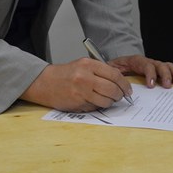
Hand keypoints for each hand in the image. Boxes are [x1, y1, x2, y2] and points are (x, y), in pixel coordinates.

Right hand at [20, 58, 134, 111]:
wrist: (44, 82)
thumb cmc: (65, 73)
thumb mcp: (83, 65)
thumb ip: (100, 71)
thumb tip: (119, 82)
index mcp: (88, 65)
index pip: (114, 75)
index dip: (124, 84)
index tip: (128, 89)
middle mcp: (85, 77)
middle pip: (112, 89)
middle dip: (120, 95)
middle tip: (121, 96)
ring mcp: (81, 91)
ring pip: (106, 101)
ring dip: (110, 102)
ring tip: (107, 99)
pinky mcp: (77, 103)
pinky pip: (95, 107)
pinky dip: (98, 106)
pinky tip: (94, 101)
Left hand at [108, 55, 172, 88]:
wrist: (118, 63)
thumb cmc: (116, 67)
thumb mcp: (111, 69)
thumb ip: (113, 73)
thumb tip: (116, 80)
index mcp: (136, 61)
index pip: (146, 65)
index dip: (150, 74)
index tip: (151, 85)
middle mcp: (147, 62)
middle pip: (159, 65)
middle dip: (165, 75)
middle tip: (168, 86)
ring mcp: (153, 65)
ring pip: (166, 65)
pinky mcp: (157, 69)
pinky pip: (169, 68)